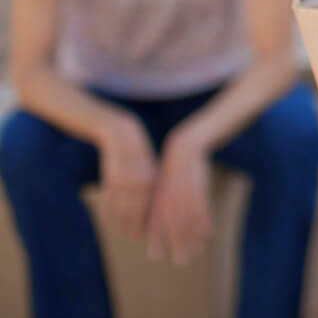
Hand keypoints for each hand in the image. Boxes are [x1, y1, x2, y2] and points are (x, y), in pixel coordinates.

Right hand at [95, 113, 157, 241]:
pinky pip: (110, 202)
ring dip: (122, 224)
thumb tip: (153, 206)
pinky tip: (110, 220)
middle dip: (137, 227)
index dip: (150, 222)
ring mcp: (124, 182)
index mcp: (153, 180)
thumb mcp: (147, 167)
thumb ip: (150, 185)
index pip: (152, 208)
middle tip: (135, 238)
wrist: (120, 133)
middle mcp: (140, 183)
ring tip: (123, 233)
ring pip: (123, 210)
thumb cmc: (136, 152)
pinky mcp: (110, 180)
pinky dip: (110, 213)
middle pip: (138, 212)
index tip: (148, 234)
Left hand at [145, 134, 212, 264]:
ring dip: (194, 239)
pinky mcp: (199, 193)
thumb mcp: (161, 184)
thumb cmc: (171, 167)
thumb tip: (151, 217)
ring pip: (190, 223)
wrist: (185, 148)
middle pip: (174, 229)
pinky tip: (209, 234)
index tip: (155, 255)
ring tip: (198, 251)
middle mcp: (170, 202)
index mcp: (157, 200)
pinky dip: (206, 224)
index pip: (154, 225)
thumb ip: (158, 203)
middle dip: (178, 246)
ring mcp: (186, 198)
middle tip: (181, 262)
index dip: (154, 241)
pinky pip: (203, 212)